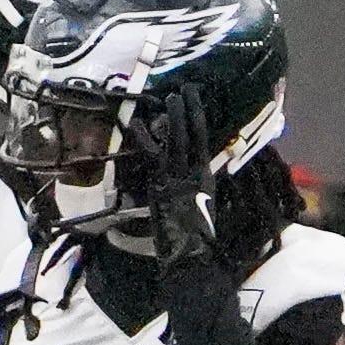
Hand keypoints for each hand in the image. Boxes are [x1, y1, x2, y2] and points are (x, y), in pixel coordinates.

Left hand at [126, 87, 216, 271]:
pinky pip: (152, 158)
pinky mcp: (161, 185)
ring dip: (174, 119)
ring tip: (170, 99)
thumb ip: (196, 187)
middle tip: (183, 91)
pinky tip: (138, 125)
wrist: (189, 254)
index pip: (204, 140)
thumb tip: (190, 173)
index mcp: (205, 176)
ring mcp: (177, 177)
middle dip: (188, 112)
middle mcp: (194, 172)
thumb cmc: (196, 237)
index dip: (199, 118)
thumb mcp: (200, 206)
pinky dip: (145, 140)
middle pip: (192, 135)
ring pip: (176, 141)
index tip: (196, 100)